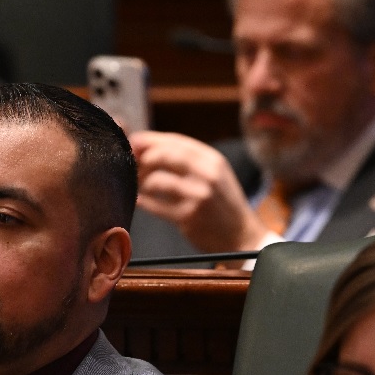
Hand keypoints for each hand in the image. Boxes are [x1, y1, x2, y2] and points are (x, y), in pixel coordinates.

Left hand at [131, 131, 268, 252]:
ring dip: (142, 182)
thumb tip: (149, 148)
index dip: (150, 140)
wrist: (241, 234)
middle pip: (164, 155)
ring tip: (139, 185)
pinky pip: (156, 205)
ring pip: (157, 180)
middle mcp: (207, 174)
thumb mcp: (215, 173)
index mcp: (213, 159)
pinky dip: (143, 202)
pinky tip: (139, 200)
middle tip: (132, 164)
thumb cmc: (222, 202)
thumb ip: (189, 160)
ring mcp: (198, 196)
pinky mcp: (188, 217)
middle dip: (143, 158)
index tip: (134, 142)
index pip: (176, 141)